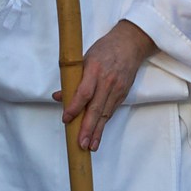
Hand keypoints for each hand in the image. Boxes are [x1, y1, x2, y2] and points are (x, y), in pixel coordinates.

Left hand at [62, 17, 154, 152]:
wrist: (131, 44)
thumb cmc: (104, 49)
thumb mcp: (84, 58)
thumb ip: (73, 79)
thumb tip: (59, 97)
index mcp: (94, 68)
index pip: (84, 92)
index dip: (74, 107)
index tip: (66, 119)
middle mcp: (107, 80)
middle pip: (96, 108)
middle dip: (88, 127)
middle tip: (81, 143)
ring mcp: (117, 88)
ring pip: (105, 114)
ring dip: (97, 131)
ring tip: (91, 146)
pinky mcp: (123, 93)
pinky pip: (111, 111)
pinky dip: (104, 124)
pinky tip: (98, 134)